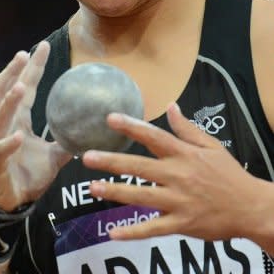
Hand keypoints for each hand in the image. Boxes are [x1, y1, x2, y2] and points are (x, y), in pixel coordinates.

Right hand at [0, 42, 70, 210]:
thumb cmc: (26, 176)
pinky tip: (20, 136)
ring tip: (20, 85)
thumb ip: (67, 143)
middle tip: (24, 54)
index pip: (25, 88)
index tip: (42, 47)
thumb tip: (92, 133)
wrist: (6, 205)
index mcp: (18, 121)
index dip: (32, 67)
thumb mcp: (53, 158)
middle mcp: (3, 126)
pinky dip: (9, 143)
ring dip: (9, 101)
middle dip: (14, 72)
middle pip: (5, 92)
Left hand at [83, 103, 261, 241]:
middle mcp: (177, 175)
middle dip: (112, 162)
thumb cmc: (229, 174)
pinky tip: (113, 232)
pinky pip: (153, 228)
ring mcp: (178, 200)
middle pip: (139, 166)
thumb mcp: (212, 146)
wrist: (250, 207)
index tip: (110, 118)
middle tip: (87, 157)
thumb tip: (171, 106)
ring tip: (92, 188)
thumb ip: (187, 128)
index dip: (131, 127)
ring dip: (115, 192)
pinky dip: (133, 232)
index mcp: (184, 154)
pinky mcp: (181, 223)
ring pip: (141, 196)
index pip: (153, 136)